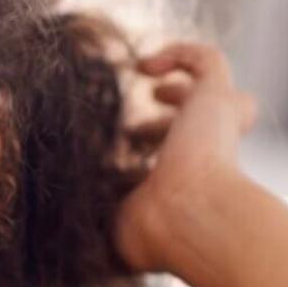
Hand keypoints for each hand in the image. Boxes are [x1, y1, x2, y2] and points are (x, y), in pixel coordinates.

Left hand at [114, 42, 260, 274]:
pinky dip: (178, 54)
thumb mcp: (120, 222)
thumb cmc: (153, 232)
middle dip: (175, 119)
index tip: (132, 149)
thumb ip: (105, 213)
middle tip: (137, 129)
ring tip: (150, 88)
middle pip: (209, 124)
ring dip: (180, 86)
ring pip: (216, 89)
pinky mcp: (218, 97)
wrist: (186, 220)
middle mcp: (214, 153)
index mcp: (194, 183)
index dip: (163, 147)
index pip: (188, 159)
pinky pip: (207, 60)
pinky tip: (143, 67)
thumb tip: (68, 221)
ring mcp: (219, 122)